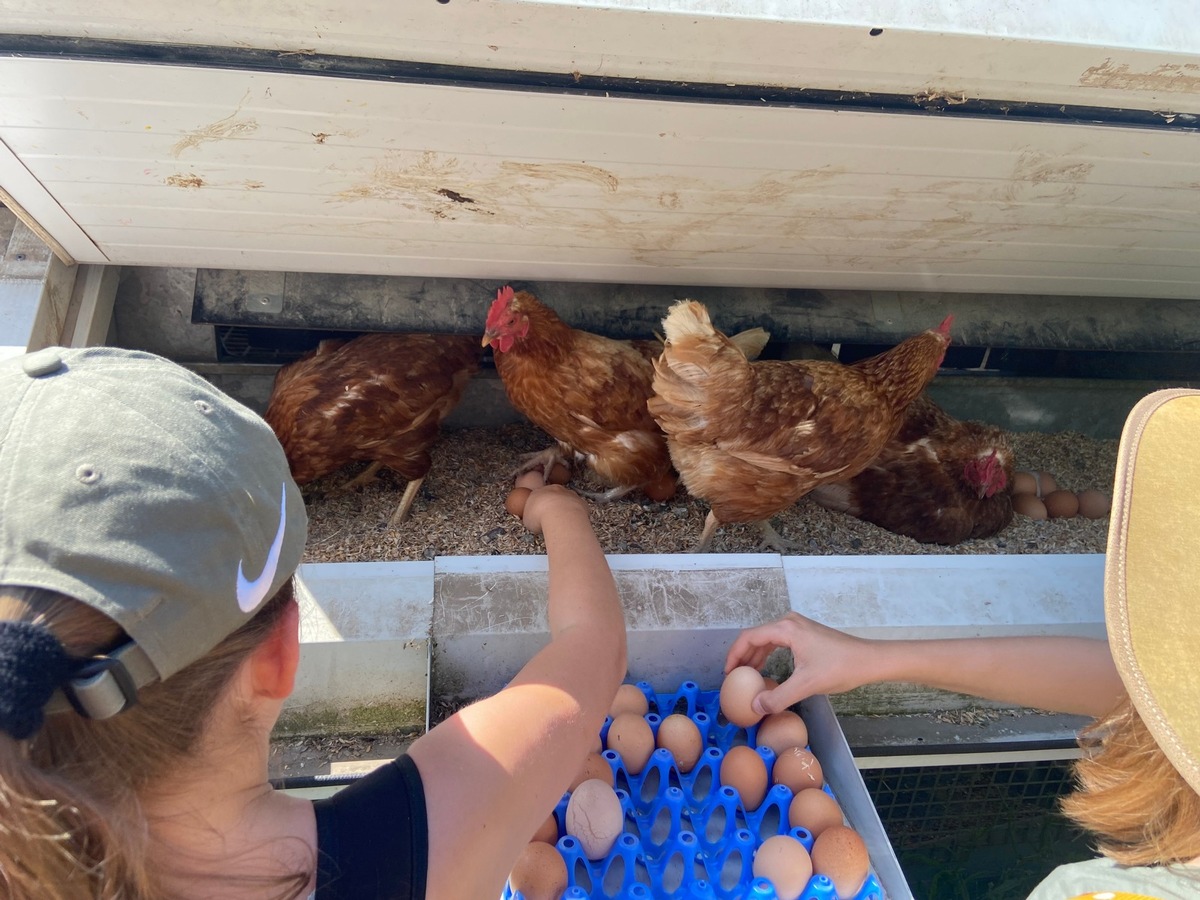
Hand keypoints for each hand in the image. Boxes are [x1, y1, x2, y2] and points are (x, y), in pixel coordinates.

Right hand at [518, 483, 587, 535]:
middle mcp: (555, 489)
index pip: (539, 496)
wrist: (560, 515)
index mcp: (539, 491)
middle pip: (554, 495)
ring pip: (567, 500)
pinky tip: (574, 523)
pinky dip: (576, 514)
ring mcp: (569, 494)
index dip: (540, 505)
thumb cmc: (539, 517)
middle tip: (552, 518)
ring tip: (563, 522)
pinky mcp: (581, 502)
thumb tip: (532, 519)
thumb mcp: (527, 518)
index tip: (540, 515)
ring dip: (566, 509)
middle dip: (553, 505)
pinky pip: (579, 507)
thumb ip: (530, 516)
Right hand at [724, 613, 875, 715]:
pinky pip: (778, 641)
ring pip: (766, 639)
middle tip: (734, 677)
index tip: (727, 673)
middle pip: (756, 636)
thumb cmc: (839, 668)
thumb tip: (755, 707)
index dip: (734, 655)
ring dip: (755, 656)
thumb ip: (778, 697)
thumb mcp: (806, 685)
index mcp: (786, 629)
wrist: (868, 660)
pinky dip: (767, 654)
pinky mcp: (805, 633)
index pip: (749, 637)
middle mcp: (789, 622)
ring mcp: (798, 626)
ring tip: (747, 675)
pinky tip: (766, 668)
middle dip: (742, 656)